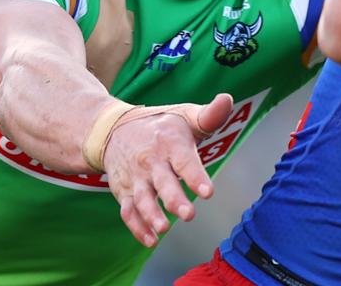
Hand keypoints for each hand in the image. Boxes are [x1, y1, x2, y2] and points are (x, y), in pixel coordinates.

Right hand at [102, 93, 233, 246]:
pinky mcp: (124, 192)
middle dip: (174, 199)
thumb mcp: (184, 115)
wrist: (113, 129)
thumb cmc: (161, 125)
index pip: (184, 160)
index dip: (195, 176)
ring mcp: (135, 178)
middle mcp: (151, 161)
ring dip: (151, 216)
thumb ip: (210, 115)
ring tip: (164, 229)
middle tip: (188, 214)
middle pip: (162, 183)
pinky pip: (128, 212)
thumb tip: (227, 99)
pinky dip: (137, 228)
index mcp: (169, 142)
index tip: (208, 192)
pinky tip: (151, 241)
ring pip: (142, 199)